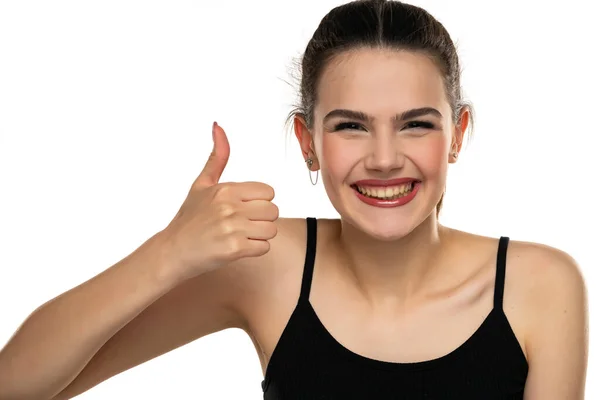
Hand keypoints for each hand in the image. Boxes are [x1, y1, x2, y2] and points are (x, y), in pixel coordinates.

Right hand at [160, 122, 278, 280]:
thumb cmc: (189, 218)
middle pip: (273, 211)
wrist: (173, 251)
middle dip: (262, 219)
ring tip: (239, 236)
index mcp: (226, 189)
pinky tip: (237, 248)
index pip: (269, 192)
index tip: (243, 209)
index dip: (259, 202)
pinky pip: (264, 247)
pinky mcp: (234, 249)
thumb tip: (218, 125)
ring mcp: (232, 228)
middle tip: (242, 225)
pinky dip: (255, 250)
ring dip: (259, 236)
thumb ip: (217, 157)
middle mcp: (229, 206)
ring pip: (271, 230)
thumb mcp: (201, 184)